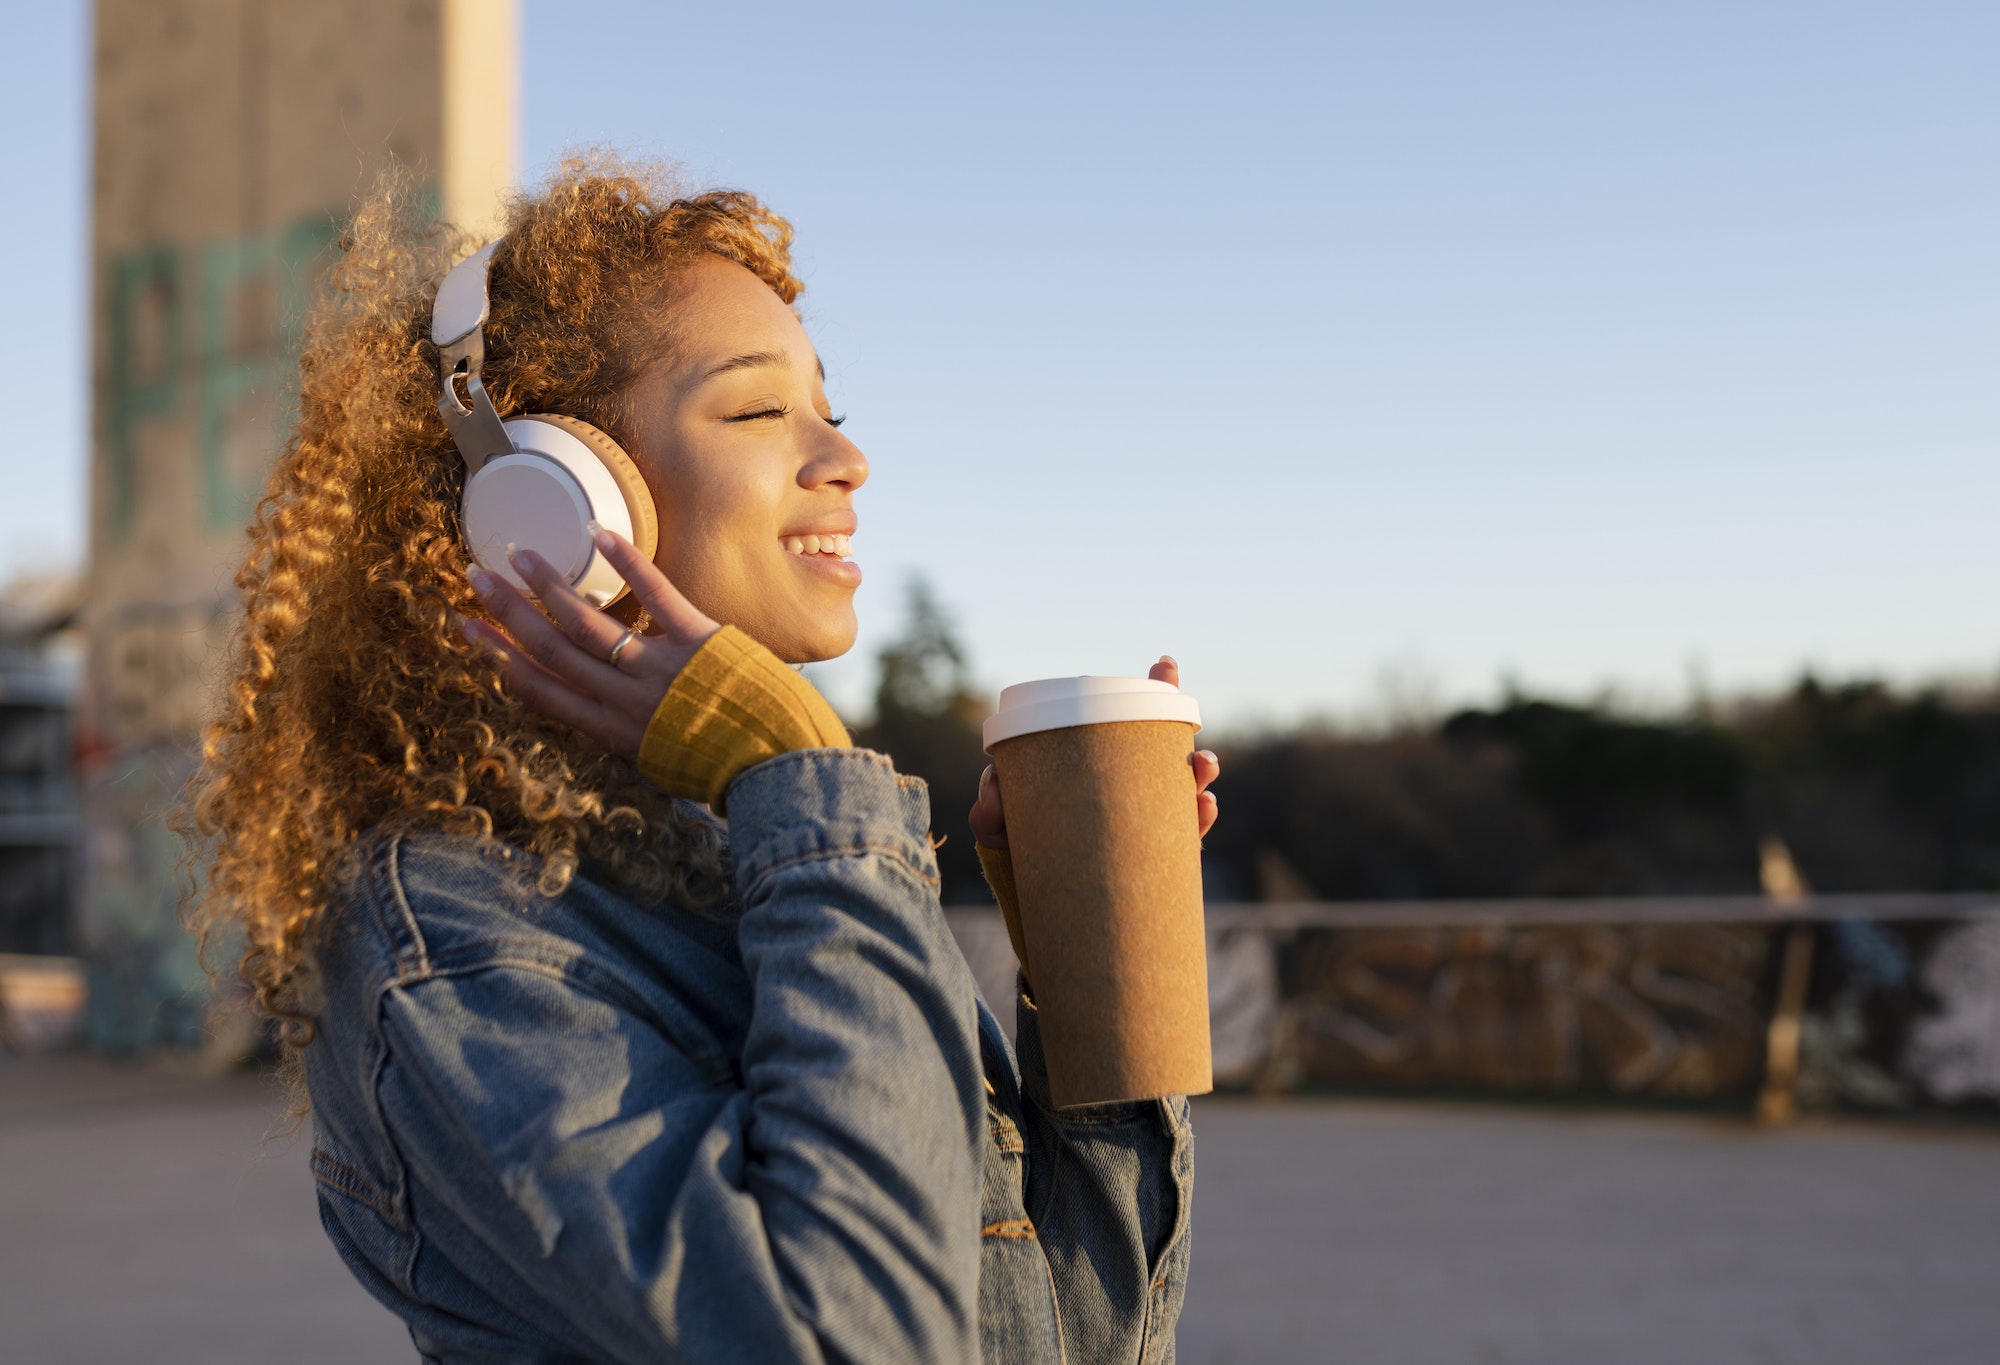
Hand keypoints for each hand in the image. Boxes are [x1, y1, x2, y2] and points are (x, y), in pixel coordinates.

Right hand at [459, 529, 719, 760]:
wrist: (776, 766)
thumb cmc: (723, 767)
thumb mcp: (658, 760)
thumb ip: (630, 730)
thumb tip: (608, 709)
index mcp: (612, 731)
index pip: (540, 690)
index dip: (498, 657)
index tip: (467, 628)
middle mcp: (624, 699)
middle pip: (552, 647)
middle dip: (509, 611)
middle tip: (477, 576)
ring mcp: (658, 668)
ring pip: (589, 620)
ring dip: (550, 584)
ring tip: (522, 553)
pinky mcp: (698, 640)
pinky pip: (655, 594)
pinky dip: (627, 562)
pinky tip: (598, 535)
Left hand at [968, 655, 1219, 850]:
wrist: (1031, 908)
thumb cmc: (1018, 854)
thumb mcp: (997, 828)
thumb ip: (990, 807)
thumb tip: (993, 778)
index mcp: (1101, 769)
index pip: (1131, 725)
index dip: (1155, 692)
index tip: (1165, 665)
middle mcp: (1130, 790)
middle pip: (1171, 758)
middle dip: (1192, 743)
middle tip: (1196, 750)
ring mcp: (1145, 822)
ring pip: (1186, 794)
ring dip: (1201, 778)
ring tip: (1203, 768)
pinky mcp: (1154, 858)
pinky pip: (1186, 840)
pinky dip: (1199, 820)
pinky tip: (1204, 807)